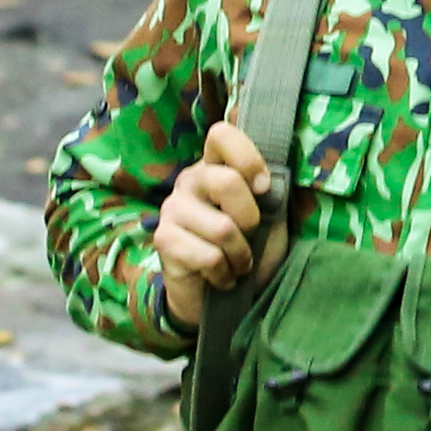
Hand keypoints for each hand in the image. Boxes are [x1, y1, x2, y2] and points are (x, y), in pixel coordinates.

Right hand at [151, 116, 280, 328]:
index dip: (248, 158)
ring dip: (240, 255)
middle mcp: (189, 181)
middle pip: (228, 182)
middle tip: (249, 236)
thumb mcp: (267, 217)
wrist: (217, 295)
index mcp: (214, 166)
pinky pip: (209, 257)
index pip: (221, 134)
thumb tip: (267, 183)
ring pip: (223, 228)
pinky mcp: (164, 240)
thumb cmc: (246, 248)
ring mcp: (172, 209)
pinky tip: (219, 276)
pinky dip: (225, 274)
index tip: (263, 187)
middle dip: (250, 219)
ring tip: (236, 262)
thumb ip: (266, 193)